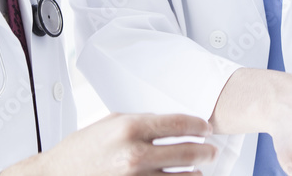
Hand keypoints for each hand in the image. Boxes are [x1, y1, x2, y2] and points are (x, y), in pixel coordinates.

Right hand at [3, 112, 216, 175]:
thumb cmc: (80, 150)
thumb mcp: (109, 123)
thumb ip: (140, 121)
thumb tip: (168, 122)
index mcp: (129, 128)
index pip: (178, 124)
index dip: (198, 125)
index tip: (206, 128)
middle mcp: (135, 154)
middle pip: (187, 152)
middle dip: (205, 151)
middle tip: (212, 150)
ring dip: (197, 173)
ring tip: (201, 169)